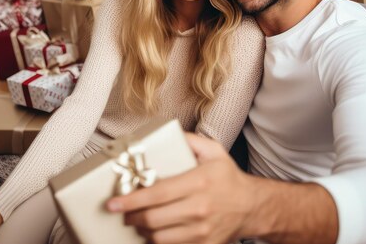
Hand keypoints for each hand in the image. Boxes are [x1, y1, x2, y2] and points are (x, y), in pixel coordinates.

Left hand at [106, 133, 257, 243]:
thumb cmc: (228, 178)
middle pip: (153, 219)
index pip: (157, 194)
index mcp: (198, 182)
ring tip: (137, 222)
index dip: (131, 200)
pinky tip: (153, 233)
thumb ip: (190, 140)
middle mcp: (199, 208)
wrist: (252, 207)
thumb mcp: (214, 151)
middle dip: (131, 217)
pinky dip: (158, 242)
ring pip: (159, 238)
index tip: (113, 203)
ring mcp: (202, 231)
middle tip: (121, 212)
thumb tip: (168, 132)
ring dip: (142, 231)